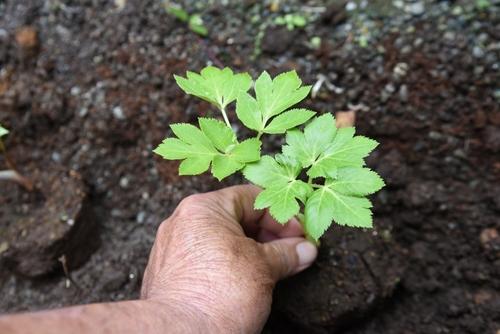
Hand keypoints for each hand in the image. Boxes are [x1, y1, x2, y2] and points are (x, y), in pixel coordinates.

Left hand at [141, 185, 317, 332]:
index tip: (300, 235)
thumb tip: (306, 249)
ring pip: (221, 237)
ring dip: (251, 249)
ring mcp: (173, 246)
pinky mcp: (170, 271)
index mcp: (203, 208)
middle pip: (236, 216)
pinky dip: (230, 262)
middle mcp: (184, 221)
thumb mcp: (263, 268)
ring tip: (274, 267)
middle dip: (268, 234)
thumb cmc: (218, 296)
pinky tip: (248, 279)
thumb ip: (286, 253)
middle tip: (292, 251)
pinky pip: (205, 256)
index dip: (281, 215)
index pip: (251, 198)